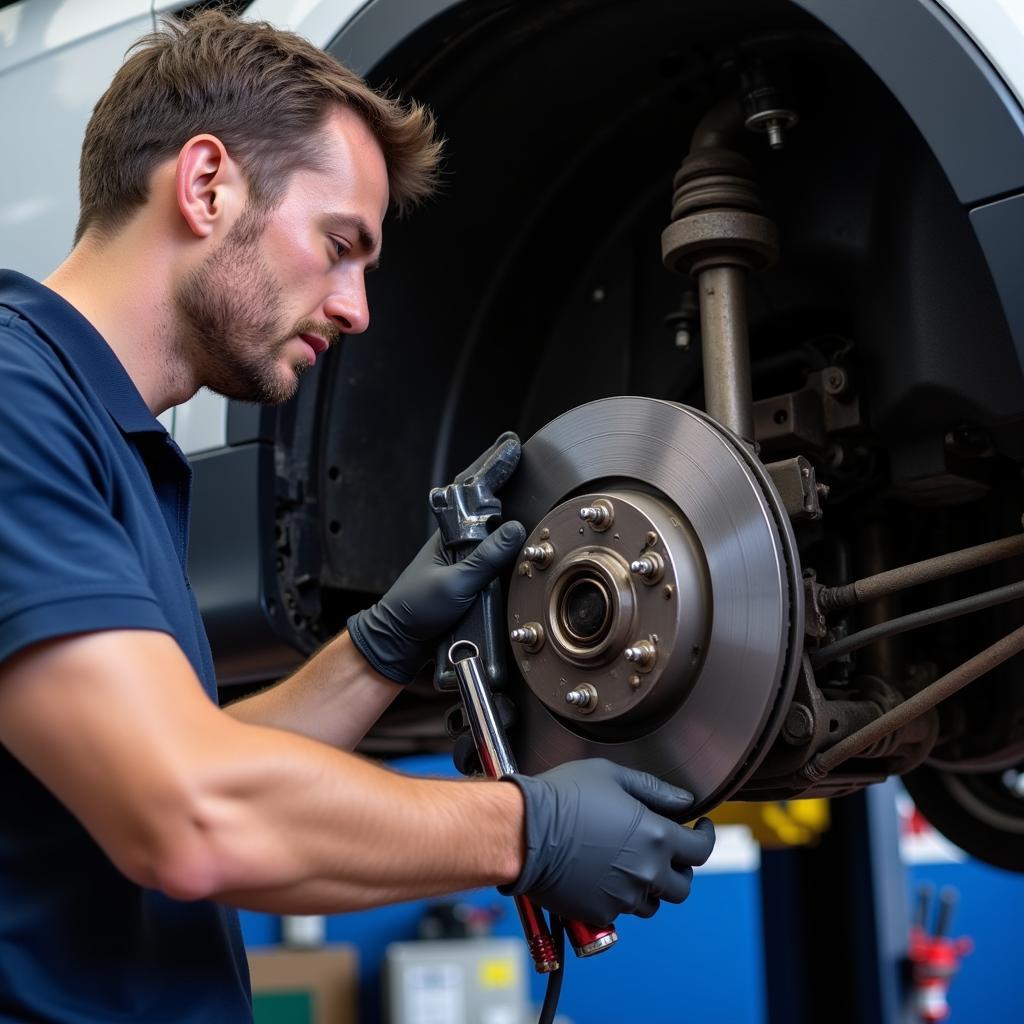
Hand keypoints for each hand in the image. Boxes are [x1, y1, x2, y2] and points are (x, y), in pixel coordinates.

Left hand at [347, 435, 525, 683]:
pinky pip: (491, 554)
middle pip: (482, 505)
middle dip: (499, 478)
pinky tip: (516, 535)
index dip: (493, 467)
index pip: (472, 491)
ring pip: (489, 529)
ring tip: (520, 482)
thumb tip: (515, 530)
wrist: (399, 642)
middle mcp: (455, 543)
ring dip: (504, 510)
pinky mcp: (468, 580)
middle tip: (518, 455)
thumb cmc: (414, 610)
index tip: (511, 447)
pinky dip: (504, 542)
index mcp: (448, 535)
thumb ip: (486, 557)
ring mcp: (461, 560)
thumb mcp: (455, 583)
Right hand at [502, 759, 714, 923]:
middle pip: (683, 885)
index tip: (700, 830)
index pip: (701, 850)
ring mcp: (623, 897)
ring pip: (652, 903)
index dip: (705, 838)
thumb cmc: (562, 797)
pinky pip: (619, 912)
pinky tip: (602, 876)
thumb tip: (683, 802)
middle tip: (665, 853)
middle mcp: (646, 872)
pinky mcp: (600, 914)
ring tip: (630, 867)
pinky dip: (617, 898)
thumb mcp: (611, 776)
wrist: (523, 831)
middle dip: (679, 868)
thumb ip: (653, 789)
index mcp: (655, 836)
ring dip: (649, 887)